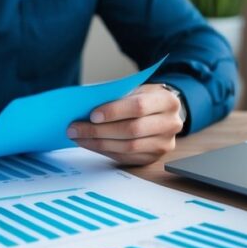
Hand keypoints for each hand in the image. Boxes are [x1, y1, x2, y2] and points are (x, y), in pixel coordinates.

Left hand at [66, 84, 183, 165]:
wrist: (162, 112)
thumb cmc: (144, 97)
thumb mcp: (136, 89)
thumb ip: (117, 95)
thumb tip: (85, 107)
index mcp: (168, 101)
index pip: (139, 107)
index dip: (114, 111)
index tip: (92, 115)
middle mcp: (171, 124)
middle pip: (132, 130)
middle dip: (100, 130)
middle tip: (75, 128)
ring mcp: (164, 144)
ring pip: (128, 146)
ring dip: (98, 143)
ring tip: (78, 136)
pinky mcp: (154, 157)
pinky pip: (126, 156)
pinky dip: (105, 150)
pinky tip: (90, 144)